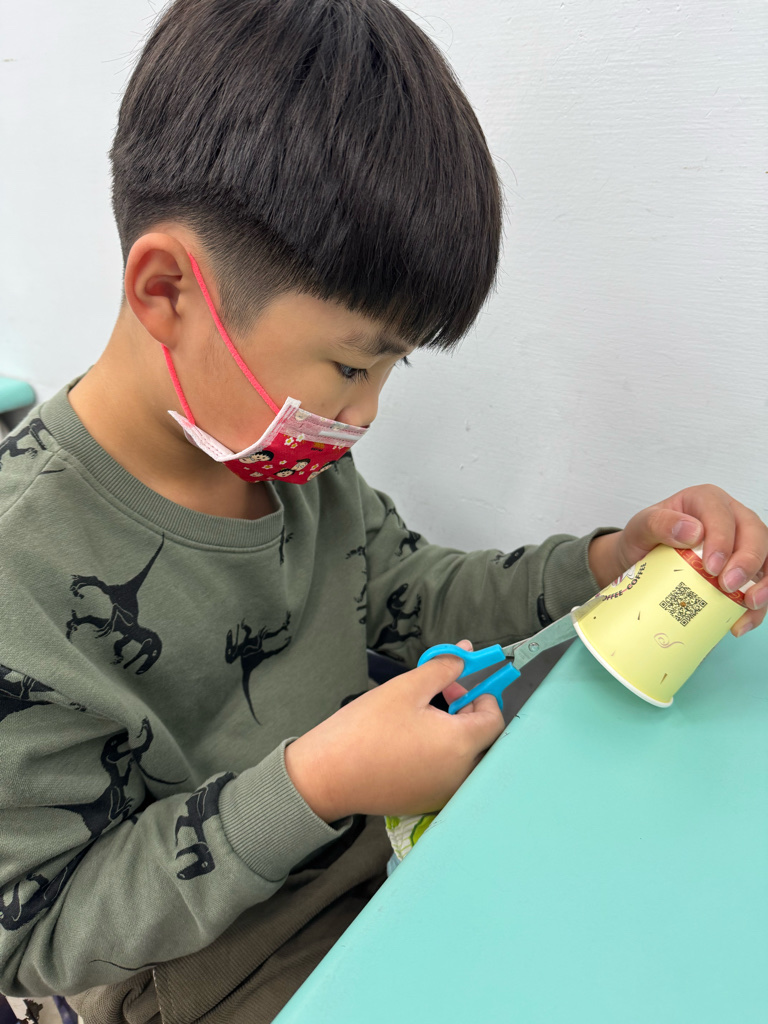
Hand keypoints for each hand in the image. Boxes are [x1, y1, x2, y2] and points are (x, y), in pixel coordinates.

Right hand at [284, 641, 503, 821]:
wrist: (327, 776)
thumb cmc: (367, 728)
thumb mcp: (406, 689)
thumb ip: (442, 668)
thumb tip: (465, 651)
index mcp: (461, 745)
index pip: (495, 720)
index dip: (482, 697)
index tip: (455, 685)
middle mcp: (461, 775)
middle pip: (483, 741)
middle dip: (467, 714)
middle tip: (438, 696)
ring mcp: (444, 793)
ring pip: (465, 759)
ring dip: (454, 734)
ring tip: (422, 718)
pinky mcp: (426, 803)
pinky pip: (447, 775)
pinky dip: (441, 756)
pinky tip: (411, 743)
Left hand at [588, 484, 767, 636]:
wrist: (641, 560)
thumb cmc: (646, 538)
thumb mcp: (641, 526)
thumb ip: (660, 523)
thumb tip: (692, 531)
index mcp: (706, 501)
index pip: (721, 514)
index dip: (722, 539)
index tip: (711, 566)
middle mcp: (732, 518)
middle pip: (755, 534)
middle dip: (747, 561)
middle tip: (727, 585)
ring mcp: (743, 544)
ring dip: (765, 583)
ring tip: (749, 604)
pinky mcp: (746, 570)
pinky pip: (761, 585)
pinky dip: (756, 607)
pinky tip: (741, 622)